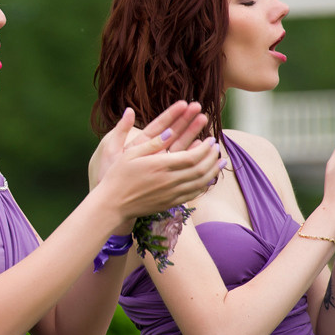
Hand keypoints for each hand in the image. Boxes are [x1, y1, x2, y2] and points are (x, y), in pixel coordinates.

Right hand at [93, 103, 221, 221]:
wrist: (113, 204)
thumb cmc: (118, 176)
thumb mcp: (131, 154)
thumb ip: (152, 143)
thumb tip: (170, 131)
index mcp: (161, 166)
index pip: (193, 157)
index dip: (206, 148)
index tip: (210, 139)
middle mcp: (170, 181)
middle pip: (201, 169)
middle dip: (212, 157)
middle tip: (217, 147)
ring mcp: (172, 194)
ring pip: (201, 182)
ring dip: (213, 171)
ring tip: (220, 161)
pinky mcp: (171, 203)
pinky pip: (194, 193)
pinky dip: (205, 184)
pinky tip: (208, 178)